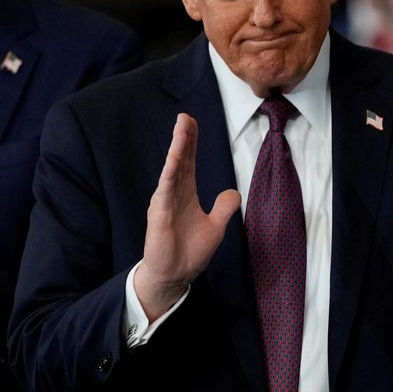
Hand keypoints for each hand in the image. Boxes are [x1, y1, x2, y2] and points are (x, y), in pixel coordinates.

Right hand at [134, 113, 240, 320]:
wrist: (174, 276)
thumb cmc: (189, 252)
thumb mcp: (215, 227)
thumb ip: (224, 208)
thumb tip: (233, 192)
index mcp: (185, 194)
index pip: (188, 162)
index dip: (190, 142)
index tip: (191, 122)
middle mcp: (173, 193)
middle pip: (179, 159)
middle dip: (183, 137)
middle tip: (185, 116)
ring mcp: (165, 202)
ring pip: (172, 169)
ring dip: (177, 148)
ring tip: (181, 128)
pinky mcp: (159, 214)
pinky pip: (165, 189)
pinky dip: (170, 172)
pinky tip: (174, 158)